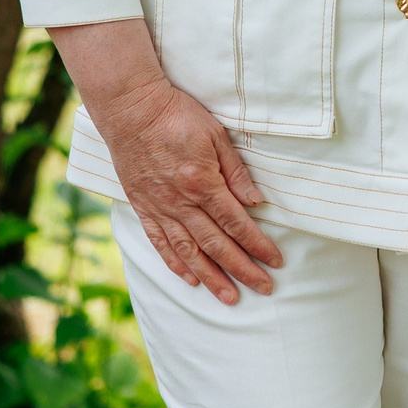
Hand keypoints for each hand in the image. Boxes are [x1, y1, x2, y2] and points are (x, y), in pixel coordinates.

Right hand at [49, 18, 283, 303]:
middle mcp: (181, 202)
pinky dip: (175, 263)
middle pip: (216, 244)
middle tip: (264, 288)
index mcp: (202, 183)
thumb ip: (236, 172)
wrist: (131, 109)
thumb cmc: (178, 116)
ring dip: (211, 277)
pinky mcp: (143, 207)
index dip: (258, 245)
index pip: (237, 223)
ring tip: (229, 297)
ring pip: (188, 251)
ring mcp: (159, 207)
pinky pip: (160, 242)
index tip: (275, 261)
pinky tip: (188, 279)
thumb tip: (256, 202)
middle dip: (242, 269)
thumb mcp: (215, 136)